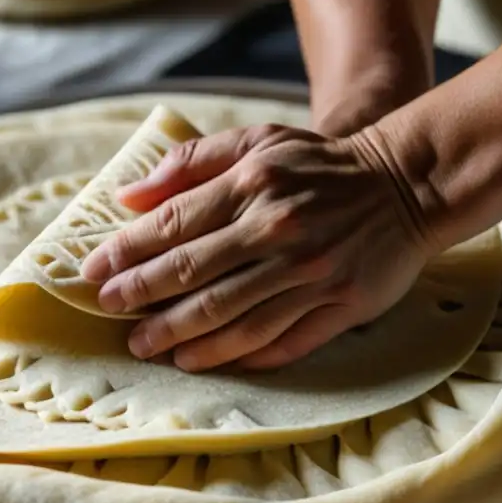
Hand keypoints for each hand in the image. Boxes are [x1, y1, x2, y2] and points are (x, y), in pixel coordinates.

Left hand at [80, 124, 429, 371]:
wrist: (408, 185)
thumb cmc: (322, 165)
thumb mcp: (260, 141)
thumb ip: (193, 161)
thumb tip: (128, 195)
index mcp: (254, 185)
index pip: (173, 224)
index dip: (126, 253)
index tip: (93, 273)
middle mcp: (278, 230)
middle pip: (193, 275)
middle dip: (141, 299)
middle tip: (109, 315)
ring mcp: (312, 274)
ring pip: (232, 317)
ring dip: (181, 336)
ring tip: (148, 347)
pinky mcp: (341, 306)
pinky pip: (282, 341)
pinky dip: (240, 355)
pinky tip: (207, 361)